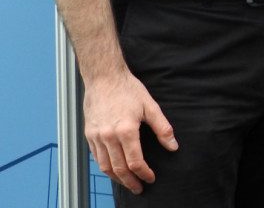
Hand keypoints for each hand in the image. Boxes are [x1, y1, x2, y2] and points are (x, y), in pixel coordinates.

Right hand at [83, 71, 176, 194]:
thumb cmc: (128, 89)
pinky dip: (105, 166)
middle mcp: (108, 136)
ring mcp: (96, 136)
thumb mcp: (150, 106)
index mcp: (126, 130)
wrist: (104, 78)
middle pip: (119, 168)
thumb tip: (173, 146)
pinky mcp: (89, 134)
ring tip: (127, 183)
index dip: (144, 173)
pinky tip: (113, 169)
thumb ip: (163, 128)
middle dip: (130, 181)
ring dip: (116, 178)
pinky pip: (96, 157)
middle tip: (139, 188)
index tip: (151, 179)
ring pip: (105, 166)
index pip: (135, 161)